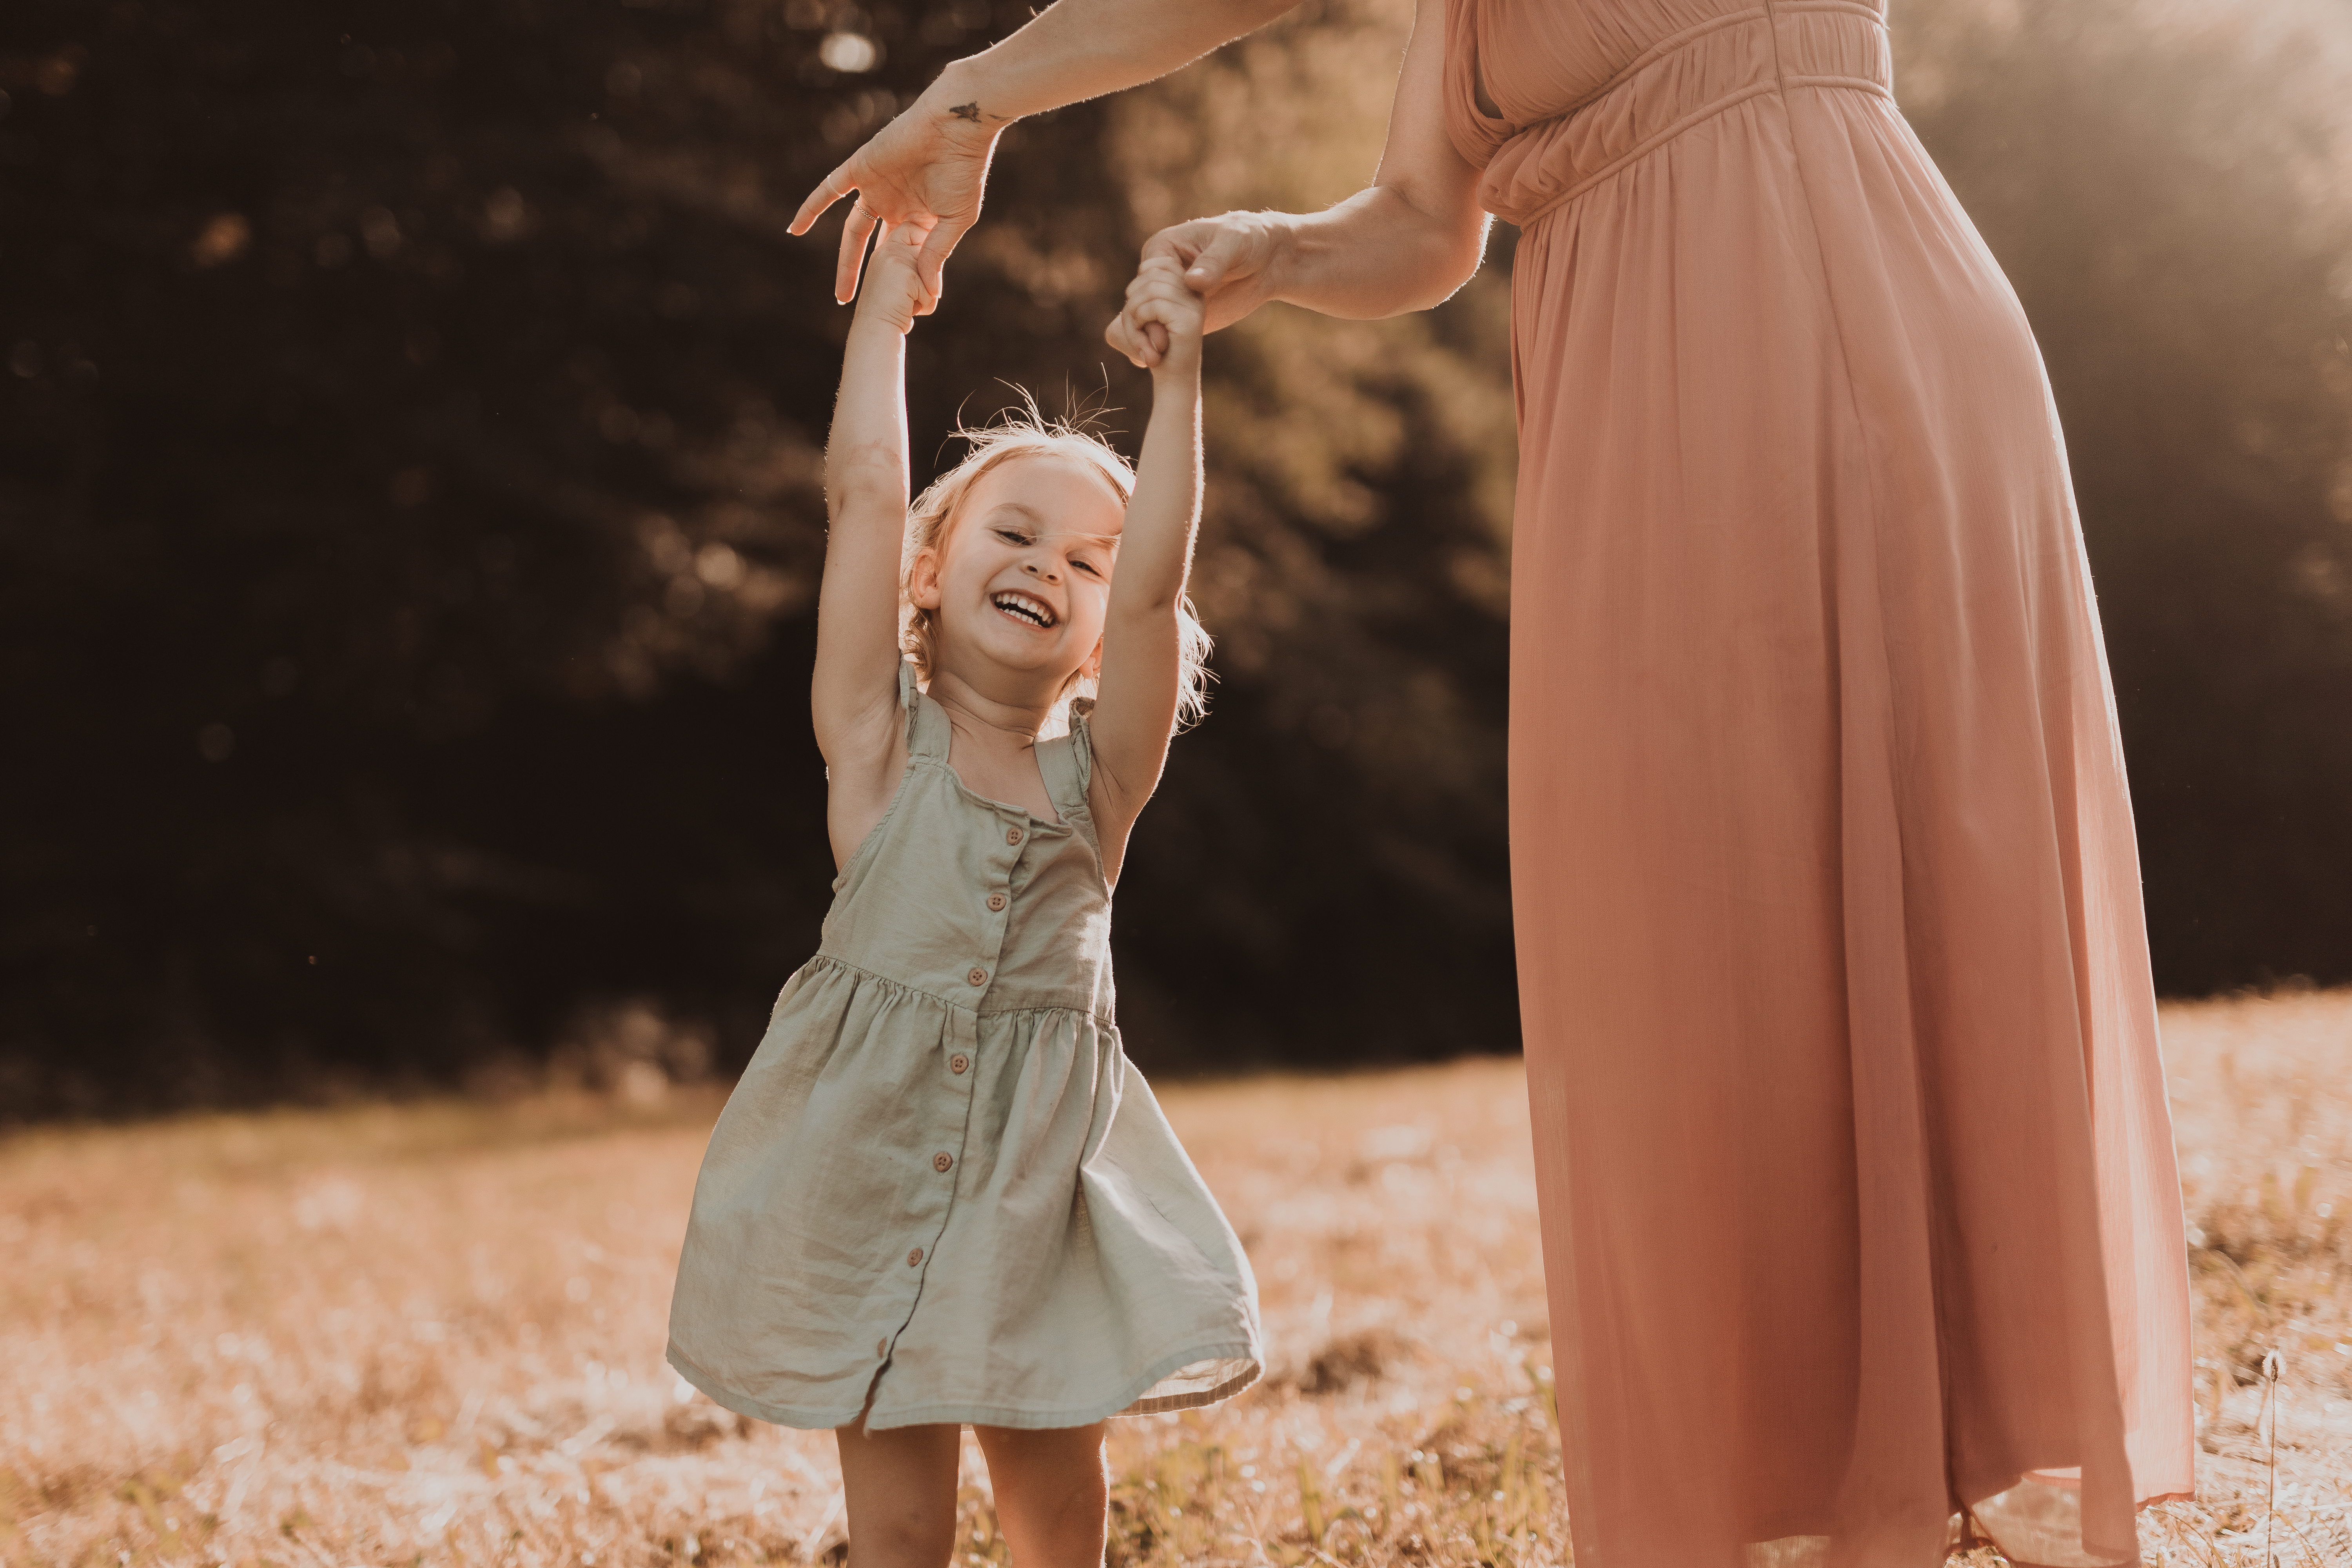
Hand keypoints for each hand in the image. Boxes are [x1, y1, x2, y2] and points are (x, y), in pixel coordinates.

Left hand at [791, 73, 1000, 305]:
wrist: (956, 124)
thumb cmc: (963, 170)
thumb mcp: (954, 221)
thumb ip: (936, 255)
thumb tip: (928, 294)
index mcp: (920, 217)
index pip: (905, 255)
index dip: (904, 280)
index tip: (906, 310)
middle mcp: (897, 204)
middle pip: (874, 248)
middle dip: (866, 277)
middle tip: (855, 306)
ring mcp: (877, 187)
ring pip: (854, 230)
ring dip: (845, 261)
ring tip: (841, 294)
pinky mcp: (861, 168)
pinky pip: (829, 190)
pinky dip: (811, 208)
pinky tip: (793, 230)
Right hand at [851, 220, 941, 334]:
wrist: (873, 331)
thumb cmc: (888, 312)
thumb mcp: (899, 282)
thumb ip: (913, 266)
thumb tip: (934, 263)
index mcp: (884, 249)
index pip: (914, 233)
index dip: (924, 253)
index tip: (915, 277)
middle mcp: (888, 248)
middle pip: (929, 254)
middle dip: (926, 280)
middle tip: (906, 297)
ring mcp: (896, 259)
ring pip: (932, 273)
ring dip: (926, 295)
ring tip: (905, 304)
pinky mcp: (907, 275)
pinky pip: (932, 291)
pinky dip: (925, 306)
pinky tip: (907, 310)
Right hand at [1106, 210, 1290, 367]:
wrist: (1267, 260)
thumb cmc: (1248, 239)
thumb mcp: (1233, 244)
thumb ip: (1213, 261)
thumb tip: (1192, 282)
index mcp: (1163, 248)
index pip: (1144, 278)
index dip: (1149, 302)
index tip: (1161, 324)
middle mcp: (1159, 273)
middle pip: (1137, 301)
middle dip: (1142, 325)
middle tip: (1158, 347)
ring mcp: (1168, 296)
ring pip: (1141, 320)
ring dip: (1143, 340)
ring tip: (1153, 359)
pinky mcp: (1179, 315)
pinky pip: (1158, 331)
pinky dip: (1154, 346)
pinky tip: (1157, 362)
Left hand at [1120, 256, 1206, 381]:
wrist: (1174, 380)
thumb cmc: (1156, 347)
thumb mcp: (1147, 312)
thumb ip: (1145, 286)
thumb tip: (1143, 267)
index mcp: (1189, 286)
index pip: (1158, 262)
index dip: (1138, 281)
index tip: (1138, 309)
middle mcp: (1195, 291)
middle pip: (1150, 274)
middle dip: (1131, 302)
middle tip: (1134, 329)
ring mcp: (1194, 304)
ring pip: (1148, 289)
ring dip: (1132, 316)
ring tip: (1139, 339)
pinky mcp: (1189, 319)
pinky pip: (1151, 305)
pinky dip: (1138, 323)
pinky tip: (1145, 343)